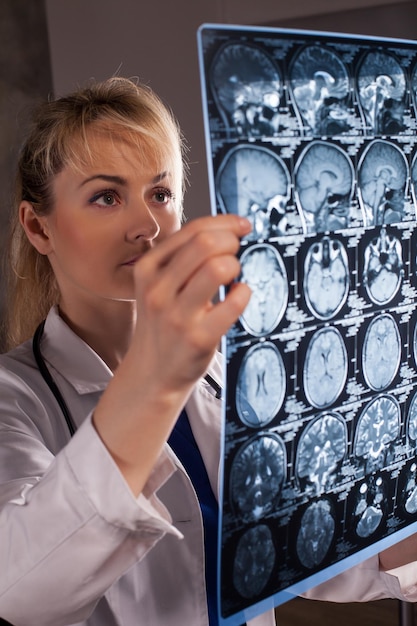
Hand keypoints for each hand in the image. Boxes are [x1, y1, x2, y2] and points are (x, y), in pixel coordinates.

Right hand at [129, 213, 251, 392]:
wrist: (152, 372)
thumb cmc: (163, 323)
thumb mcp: (158, 285)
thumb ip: (183, 258)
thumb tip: (227, 229)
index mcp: (148, 268)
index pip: (192, 230)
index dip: (225, 222)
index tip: (241, 226)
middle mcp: (158, 289)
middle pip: (206, 243)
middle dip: (231, 242)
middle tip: (236, 253)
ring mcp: (177, 315)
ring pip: (218, 268)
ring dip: (235, 265)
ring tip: (233, 277)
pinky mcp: (198, 338)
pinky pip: (233, 303)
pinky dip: (244, 293)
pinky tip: (238, 296)